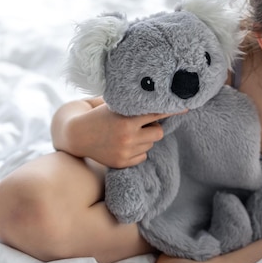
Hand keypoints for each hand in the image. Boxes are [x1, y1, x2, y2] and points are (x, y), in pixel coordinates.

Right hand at [59, 99, 184, 167]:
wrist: (76, 135)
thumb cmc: (98, 115)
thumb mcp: (115, 104)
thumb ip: (134, 103)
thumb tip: (158, 99)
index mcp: (127, 120)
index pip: (157, 114)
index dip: (171, 110)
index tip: (185, 107)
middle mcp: (127, 138)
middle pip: (158, 133)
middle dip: (153, 128)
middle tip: (141, 123)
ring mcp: (125, 152)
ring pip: (150, 145)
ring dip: (144, 139)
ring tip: (128, 133)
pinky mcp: (122, 164)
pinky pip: (142, 156)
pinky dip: (138, 151)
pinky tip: (124, 144)